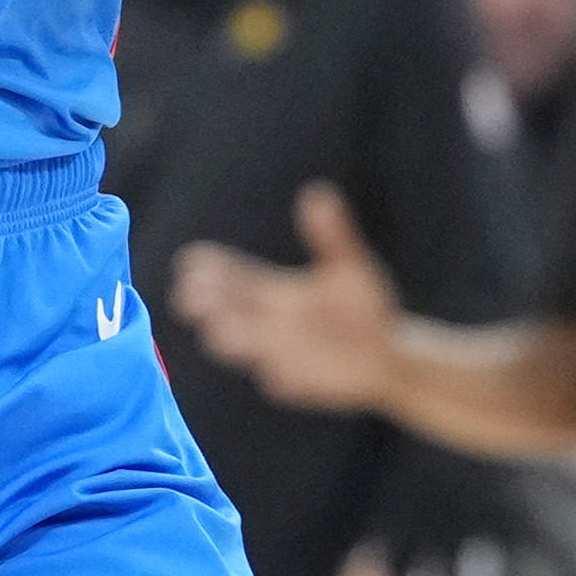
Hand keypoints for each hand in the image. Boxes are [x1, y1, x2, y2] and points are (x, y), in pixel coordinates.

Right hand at [167, 182, 407, 411]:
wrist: (386, 356)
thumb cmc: (364, 306)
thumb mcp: (350, 266)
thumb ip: (331, 235)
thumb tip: (317, 193)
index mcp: (274, 291)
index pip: (233, 278)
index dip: (210, 270)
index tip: (190, 261)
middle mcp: (268, 323)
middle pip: (225, 312)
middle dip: (206, 305)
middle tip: (189, 296)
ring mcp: (279, 354)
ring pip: (243, 347)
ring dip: (229, 339)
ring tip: (217, 332)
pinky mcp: (296, 382)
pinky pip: (281, 380)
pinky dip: (277, 373)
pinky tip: (276, 368)